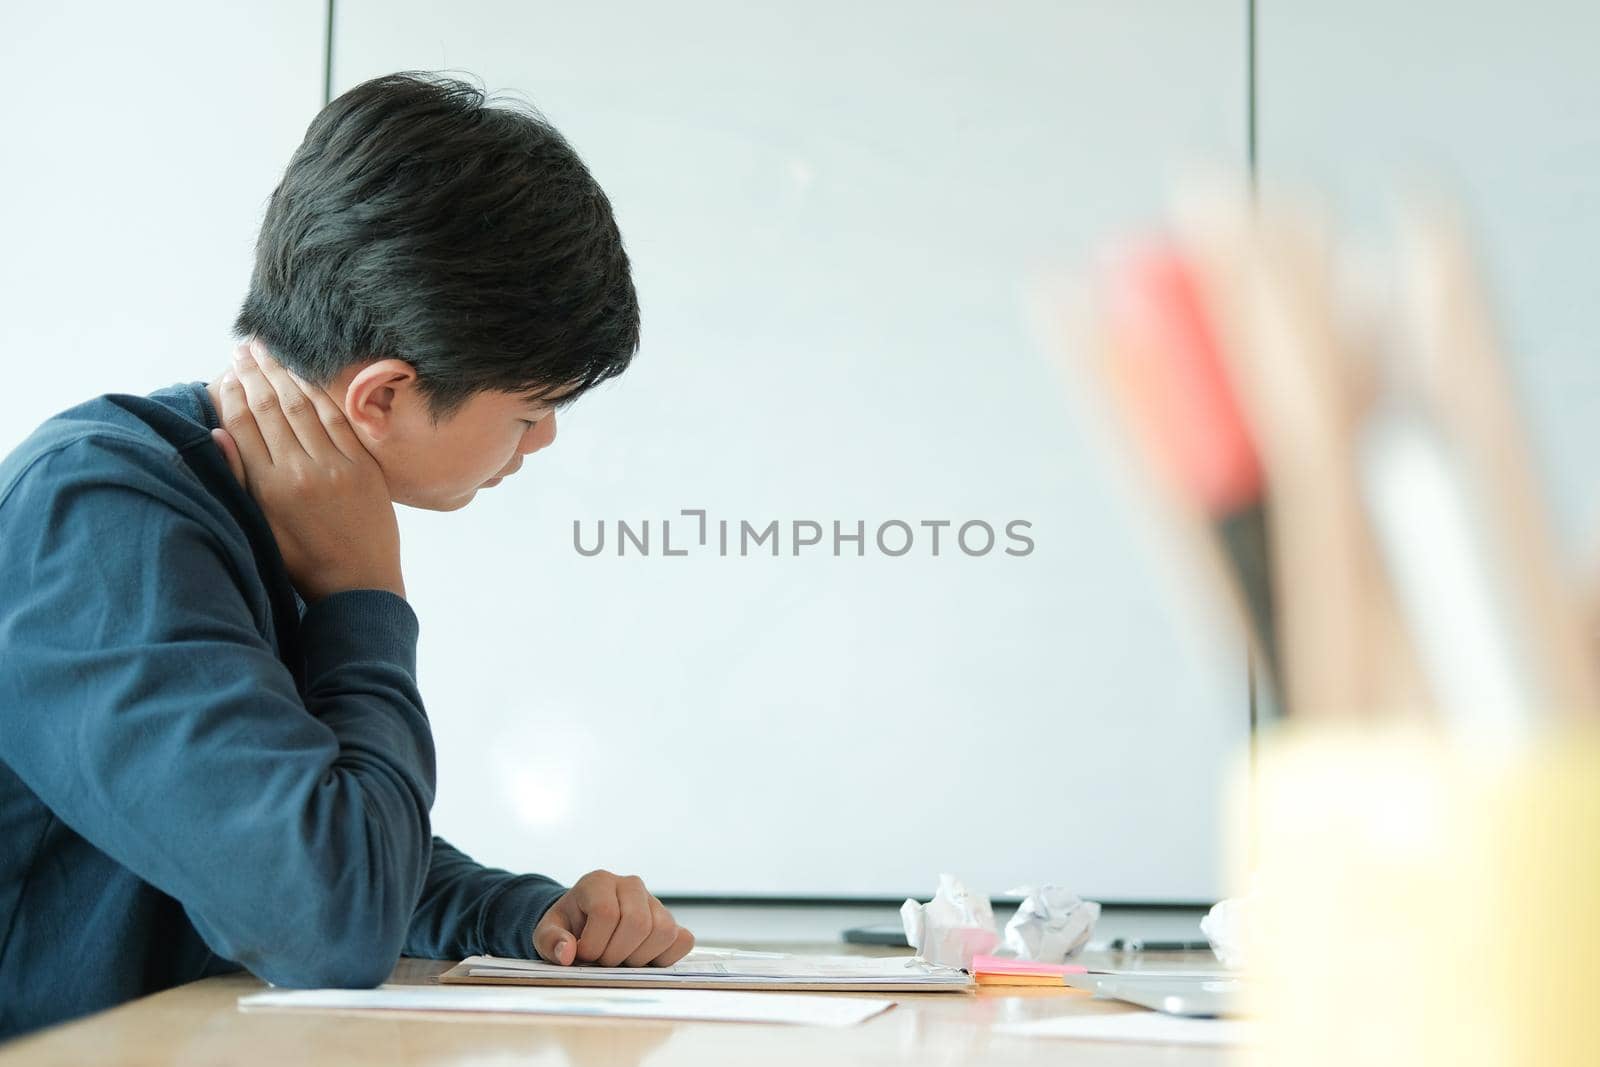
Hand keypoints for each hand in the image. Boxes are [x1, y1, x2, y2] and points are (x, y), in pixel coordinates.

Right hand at [211, 338, 405, 603]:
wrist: (361, 584)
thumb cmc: (303, 562)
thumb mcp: (260, 528)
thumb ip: (239, 479)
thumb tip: (216, 433)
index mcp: (269, 488)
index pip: (243, 426)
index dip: (231, 394)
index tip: (223, 373)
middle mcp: (300, 471)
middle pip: (270, 409)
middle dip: (253, 374)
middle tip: (242, 348)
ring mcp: (335, 465)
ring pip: (302, 406)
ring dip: (282, 374)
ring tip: (266, 350)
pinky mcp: (363, 465)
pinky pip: (336, 418)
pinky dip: (317, 392)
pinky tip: (304, 374)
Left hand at [534, 871, 694, 966]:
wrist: (584, 925)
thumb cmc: (567, 928)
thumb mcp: (547, 932)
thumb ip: (551, 941)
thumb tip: (567, 954)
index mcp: (599, 882)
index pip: (606, 913)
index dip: (593, 943)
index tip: (583, 954)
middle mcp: (630, 885)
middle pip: (638, 922)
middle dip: (617, 953)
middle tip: (603, 961)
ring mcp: (654, 902)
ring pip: (664, 931)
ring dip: (640, 958)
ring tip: (621, 960)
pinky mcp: (670, 921)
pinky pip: (683, 940)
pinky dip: (665, 958)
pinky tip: (642, 960)